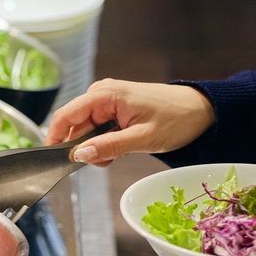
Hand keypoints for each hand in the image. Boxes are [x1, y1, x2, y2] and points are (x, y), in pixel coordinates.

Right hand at [45, 79, 215, 166]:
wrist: (200, 110)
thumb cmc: (176, 119)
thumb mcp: (142, 138)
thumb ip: (109, 147)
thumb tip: (79, 155)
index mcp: (105, 95)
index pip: (66, 115)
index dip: (55, 137)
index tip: (55, 160)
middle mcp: (101, 94)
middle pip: (74, 125)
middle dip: (83, 147)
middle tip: (105, 161)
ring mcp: (107, 101)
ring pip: (85, 130)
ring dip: (96, 147)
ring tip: (119, 154)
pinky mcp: (113, 109)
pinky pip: (97, 129)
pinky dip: (104, 143)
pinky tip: (121, 148)